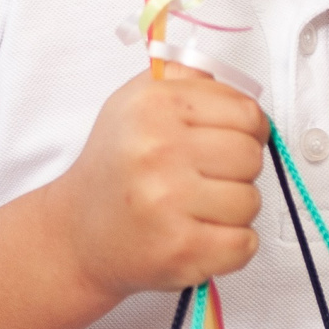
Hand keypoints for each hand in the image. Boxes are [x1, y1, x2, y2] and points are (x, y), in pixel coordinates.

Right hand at [55, 69, 267, 301]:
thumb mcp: (136, 101)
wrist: (77, 233)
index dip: (247, 129)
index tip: (227, 140)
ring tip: (196, 206)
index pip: (246, 111)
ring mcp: (168, 202)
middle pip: (251, 156)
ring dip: (232, 209)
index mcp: (154, 105)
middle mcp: (158, 150)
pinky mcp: (181, 249)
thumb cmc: (114, 168)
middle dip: (237, 169)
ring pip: (251, 201)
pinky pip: (245, 243)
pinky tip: (200, 233)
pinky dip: (231, 244)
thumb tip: (240, 85)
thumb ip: (187, 79)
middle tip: (204, 176)